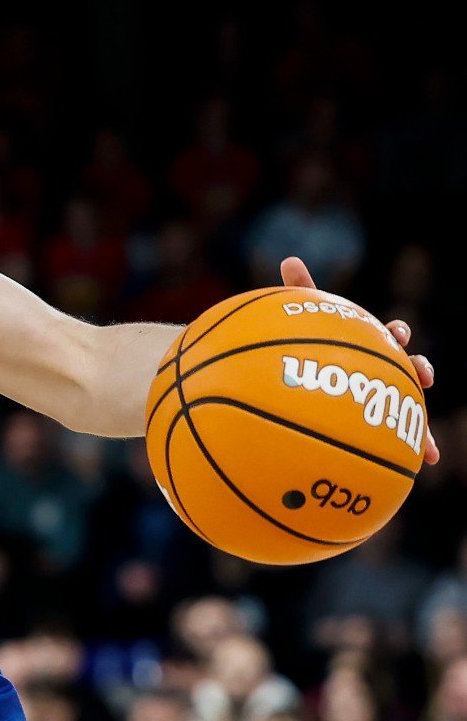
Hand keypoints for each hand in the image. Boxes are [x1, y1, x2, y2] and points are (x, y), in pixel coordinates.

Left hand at [281, 257, 438, 463]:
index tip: (396, 333)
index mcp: (370, 343)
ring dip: (423, 408)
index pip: (388, 334)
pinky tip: (430, 462)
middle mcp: (385, 367)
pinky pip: (407, 435)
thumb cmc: (311, 344)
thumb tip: (290, 258)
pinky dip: (420, 446)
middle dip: (420, 368)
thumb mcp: (305, 319)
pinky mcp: (385, 420)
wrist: (308, 382)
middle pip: (409, 366)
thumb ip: (302, 291)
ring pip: (412, 400)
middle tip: (421, 372)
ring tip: (424, 428)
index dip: (395, 333)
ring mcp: (387, 393)